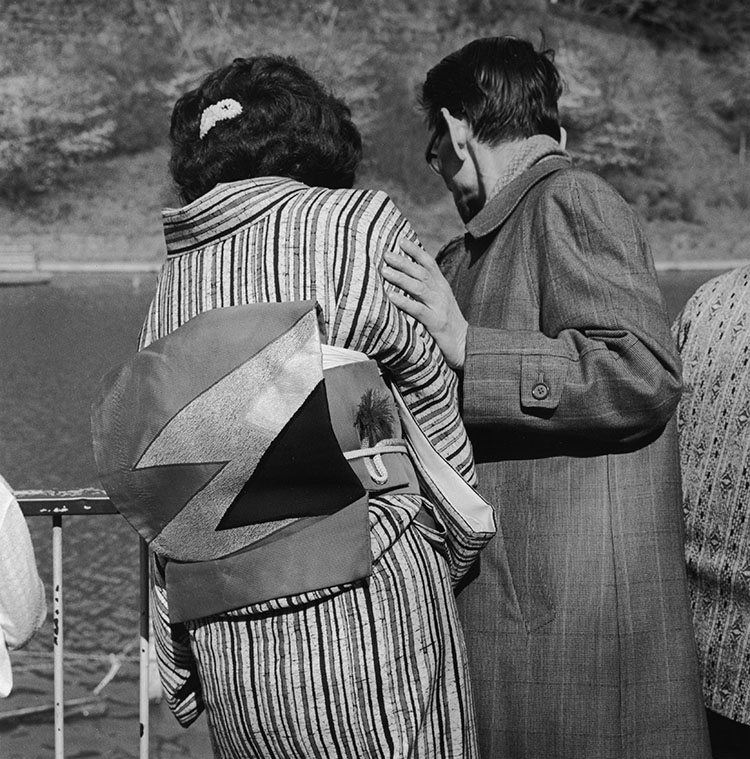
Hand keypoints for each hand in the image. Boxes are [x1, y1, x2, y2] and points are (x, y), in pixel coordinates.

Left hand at [381, 239, 467, 368]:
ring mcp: (439, 307)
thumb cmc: (448, 324)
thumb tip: (405, 277)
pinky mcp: (436, 323)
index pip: (429, 263)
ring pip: (419, 288)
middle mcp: (441, 293)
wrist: (466, 345)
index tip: (400, 240)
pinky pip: (418, 310)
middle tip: (386, 254)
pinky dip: (404, 301)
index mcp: (442, 286)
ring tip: (384, 271)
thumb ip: (427, 289)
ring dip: (401, 278)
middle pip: (421, 272)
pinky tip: (390, 296)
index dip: (415, 250)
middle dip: (403, 261)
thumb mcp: (440, 302)